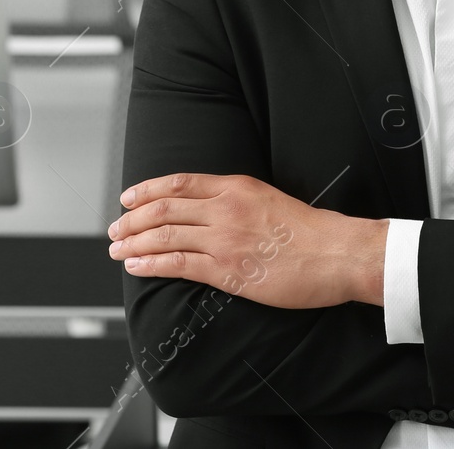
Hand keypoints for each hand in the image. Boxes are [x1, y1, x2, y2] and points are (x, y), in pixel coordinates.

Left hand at [107, 173, 387, 307]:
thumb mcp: (269, 198)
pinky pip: (178, 264)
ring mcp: (224, 238)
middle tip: (115, 229)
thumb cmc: (311, 232)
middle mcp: (225, 207)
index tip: (128, 198)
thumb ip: (237, 200)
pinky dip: (151, 263)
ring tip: (117, 249)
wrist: (337, 253)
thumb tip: (210, 209)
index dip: (147, 190)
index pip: (179, 183)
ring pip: (165, 235)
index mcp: (236, 186)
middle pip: (164, 208)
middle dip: (132, 219)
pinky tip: (136, 266)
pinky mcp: (228, 269)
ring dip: (134, 242)